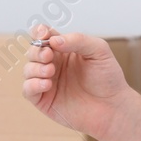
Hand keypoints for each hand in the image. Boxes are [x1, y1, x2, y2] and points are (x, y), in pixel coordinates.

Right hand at [20, 23, 131, 138]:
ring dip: (35, 68)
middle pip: (33, 51)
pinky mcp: (44, 101)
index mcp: (64, 50)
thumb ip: (78, 40)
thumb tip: (54, 41)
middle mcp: (53, 64)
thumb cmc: (108, 78)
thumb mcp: (99, 51)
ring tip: (51, 71)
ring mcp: (47, 82)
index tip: (43, 34)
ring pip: (28, 69)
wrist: (113, 107)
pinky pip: (27, 90)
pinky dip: (32, 84)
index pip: (44, 36)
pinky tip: (47, 84)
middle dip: (37, 51)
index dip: (39, 32)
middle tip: (49, 56)